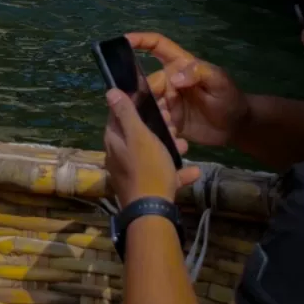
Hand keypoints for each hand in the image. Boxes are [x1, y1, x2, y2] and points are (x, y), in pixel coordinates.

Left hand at [104, 89, 200, 208]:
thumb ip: (126, 113)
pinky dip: (176, 171)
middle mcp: (120, 156)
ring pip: (152, 154)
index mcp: (115, 141)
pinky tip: (193, 172)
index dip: (135, 105)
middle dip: (157, 128)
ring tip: (184, 145)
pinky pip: (162, 175)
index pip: (118, 115)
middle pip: (138, 135)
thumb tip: (109, 91)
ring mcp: (133, 173)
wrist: (152, 212)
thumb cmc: (147, 168)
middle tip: (173, 124)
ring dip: (169, 148)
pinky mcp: (147, 188)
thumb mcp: (139, 136)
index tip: (154, 101)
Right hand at [127, 32, 248, 149]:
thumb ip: (199, 73)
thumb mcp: (219, 81)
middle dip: (147, 95)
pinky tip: (171, 136)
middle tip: (158, 110)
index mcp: (180, 65)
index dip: (141, 40)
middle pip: (149, 83)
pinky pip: (156, 122)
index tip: (124, 40)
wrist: (236, 127)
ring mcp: (168, 101)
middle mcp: (170, 82)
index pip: (158, 46)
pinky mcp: (169, 121)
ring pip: (149, 104)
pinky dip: (159, 129)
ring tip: (169, 125)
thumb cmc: (229, 98)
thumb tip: (174, 77)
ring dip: (153, 114)